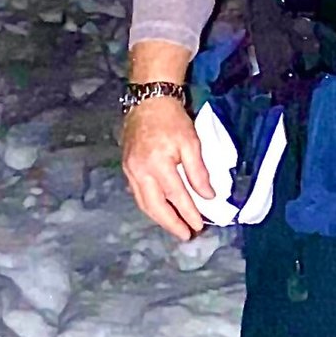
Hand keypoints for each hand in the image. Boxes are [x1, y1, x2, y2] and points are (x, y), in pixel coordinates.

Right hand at [121, 97, 216, 240]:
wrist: (148, 101)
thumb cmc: (172, 120)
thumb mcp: (191, 142)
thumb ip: (198, 172)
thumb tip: (208, 196)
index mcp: (158, 164)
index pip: (176, 196)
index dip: (188, 213)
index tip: (198, 226)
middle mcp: (140, 171)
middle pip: (155, 206)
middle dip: (171, 223)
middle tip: (186, 234)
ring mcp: (130, 171)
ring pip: (144, 203)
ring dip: (159, 218)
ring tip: (175, 227)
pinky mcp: (126, 168)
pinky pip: (138, 194)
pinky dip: (150, 206)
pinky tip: (161, 210)